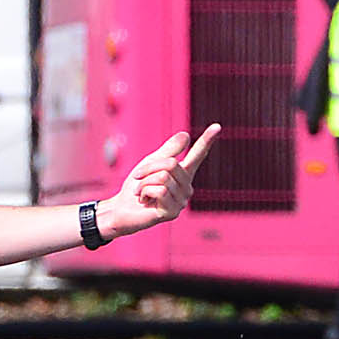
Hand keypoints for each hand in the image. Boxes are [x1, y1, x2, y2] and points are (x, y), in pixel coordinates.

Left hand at [104, 126, 218, 234]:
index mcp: (183, 174)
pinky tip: (144, 201)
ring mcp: (181, 202)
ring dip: (144, 182)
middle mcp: (186, 188)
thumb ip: (168, 151)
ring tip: (142, 193)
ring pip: (163, 177)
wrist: (121, 210)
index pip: (197, 155)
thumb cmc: (137, 187)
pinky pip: (159, 190)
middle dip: (149, 168)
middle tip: (139, 178)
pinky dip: (144, 192)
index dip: (206, 140)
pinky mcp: (172, 212)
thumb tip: (186, 135)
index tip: (217, 126)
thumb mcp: (151, 163)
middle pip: (171, 164)